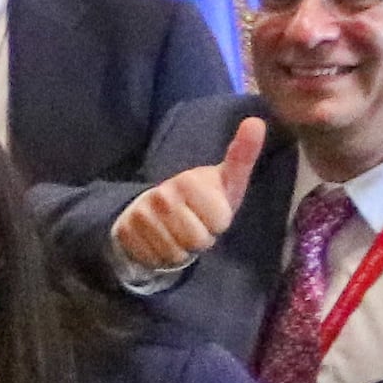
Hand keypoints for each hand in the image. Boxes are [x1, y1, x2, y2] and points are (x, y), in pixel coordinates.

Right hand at [106, 117, 264, 278]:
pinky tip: (161, 242)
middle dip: (201, 239)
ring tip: (178, 234)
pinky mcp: (125, 232)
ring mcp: (141, 214)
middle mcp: (162, 195)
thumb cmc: (201, 199)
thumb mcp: (225, 180)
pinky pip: (157, 260)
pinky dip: (162, 257)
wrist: (153, 211)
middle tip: (194, 225)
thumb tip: (256, 121)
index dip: (219, 223)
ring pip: (177, 254)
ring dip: (182, 250)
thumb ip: (243, 154)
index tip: (211, 212)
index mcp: (188, 180)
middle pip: (199, 241)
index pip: (220, 223)